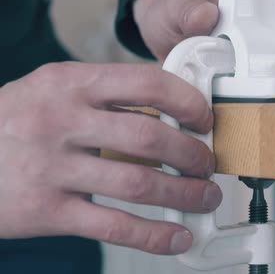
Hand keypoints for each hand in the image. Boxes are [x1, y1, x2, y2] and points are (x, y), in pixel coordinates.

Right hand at [0, 62, 221, 254]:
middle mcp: (61, 121)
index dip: (188, 102)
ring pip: (139, 185)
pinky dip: (153, 236)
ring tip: (205, 198)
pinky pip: (113, 226)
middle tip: (208, 165)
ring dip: (184, 195)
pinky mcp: (47, 211)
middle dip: (193, 155)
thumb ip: (104, 94)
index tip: (204, 119)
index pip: (147, 83)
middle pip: (150, 138)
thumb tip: (169, 108)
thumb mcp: (51, 90)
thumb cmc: (11, 123)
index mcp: (70, 83)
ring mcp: (53, 168)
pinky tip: (176, 237)